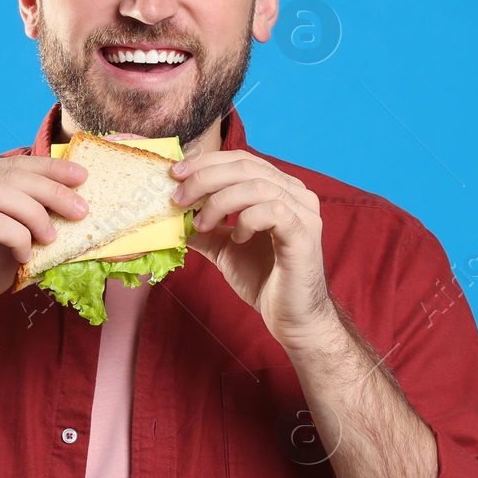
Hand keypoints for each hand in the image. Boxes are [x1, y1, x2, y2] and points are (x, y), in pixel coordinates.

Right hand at [0, 155, 88, 344]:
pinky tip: (24, 257)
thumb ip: (30, 219)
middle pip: (10, 175)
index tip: (81, 175)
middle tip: (80, 209)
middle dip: (52, 190)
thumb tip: (76, 208)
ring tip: (50, 237)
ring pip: (0, 193)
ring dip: (35, 214)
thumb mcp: (9, 239)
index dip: (49, 167)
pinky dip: (18, 237)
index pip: (13, 165)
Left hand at [170, 150, 334, 346]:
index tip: (175, 174)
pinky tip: (237, 238)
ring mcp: (303, 212)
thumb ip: (204, 228)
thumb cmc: (264, 280)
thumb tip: (172, 215)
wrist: (290, 317)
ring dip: (220, 202)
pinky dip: (247, 220)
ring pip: (256, 185)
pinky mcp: (305, 233)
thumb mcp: (224, 248)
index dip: (206, 162)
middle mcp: (295, 194)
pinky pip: (273, 211)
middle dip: (205, 179)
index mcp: (278, 189)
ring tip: (202, 225)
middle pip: (246, 167)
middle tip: (178, 198)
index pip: (241, 160)